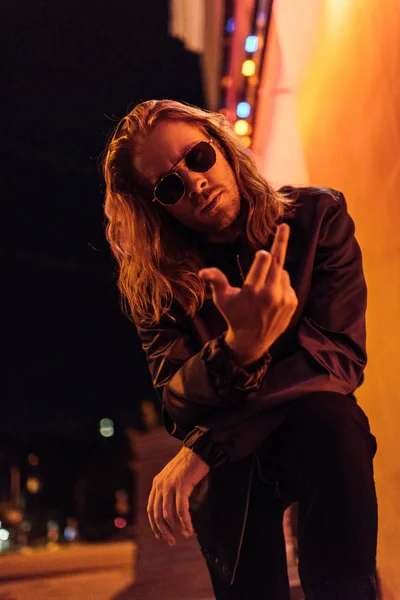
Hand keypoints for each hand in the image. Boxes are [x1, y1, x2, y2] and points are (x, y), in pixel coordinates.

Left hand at [147, 446, 209, 544]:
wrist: (198, 450)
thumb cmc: (189, 465)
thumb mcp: (174, 478)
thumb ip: (169, 491)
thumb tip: (172, 512)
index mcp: (157, 484)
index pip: (151, 509)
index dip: (154, 525)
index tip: (161, 536)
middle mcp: (160, 485)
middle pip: (157, 515)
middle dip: (164, 531)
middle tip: (171, 541)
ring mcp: (170, 485)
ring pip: (169, 514)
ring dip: (176, 528)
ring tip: (185, 535)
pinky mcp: (181, 486)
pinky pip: (181, 510)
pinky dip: (185, 522)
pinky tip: (190, 529)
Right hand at [198, 223, 297, 364]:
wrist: (252, 341)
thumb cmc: (234, 316)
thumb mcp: (222, 299)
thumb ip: (216, 281)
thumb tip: (202, 271)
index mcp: (252, 290)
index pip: (263, 261)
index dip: (262, 255)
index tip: (262, 252)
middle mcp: (270, 294)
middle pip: (278, 260)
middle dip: (280, 241)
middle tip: (285, 225)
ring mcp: (283, 298)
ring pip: (282, 272)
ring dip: (275, 272)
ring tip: (264, 285)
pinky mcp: (292, 303)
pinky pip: (288, 284)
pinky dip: (281, 283)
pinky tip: (272, 294)